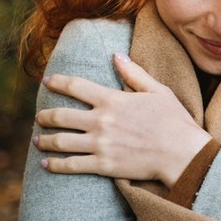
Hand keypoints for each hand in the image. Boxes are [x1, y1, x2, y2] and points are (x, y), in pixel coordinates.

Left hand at [34, 53, 210, 186]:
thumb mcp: (158, 91)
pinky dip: (55, 165)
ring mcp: (100, 145)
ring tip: (37, 140)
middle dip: (45, 115)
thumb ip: (134, 73)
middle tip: (39, 117)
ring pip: (61, 141)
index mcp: (112, 100)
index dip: (57, 82)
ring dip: (44, 140)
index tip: (46, 81)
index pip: (75, 86)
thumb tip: (117, 55)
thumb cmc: (175, 121)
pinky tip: (45, 163)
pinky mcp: (103, 165)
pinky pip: (71, 165)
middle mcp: (101, 121)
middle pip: (60, 116)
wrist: (183, 154)